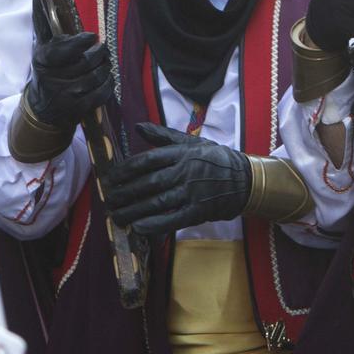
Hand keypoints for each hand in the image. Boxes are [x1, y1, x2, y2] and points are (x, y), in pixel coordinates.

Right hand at [24, 31, 113, 132]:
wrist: (42, 107)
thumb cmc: (45, 70)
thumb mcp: (40, 48)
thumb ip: (42, 22)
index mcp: (42, 60)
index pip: (64, 49)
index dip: (81, 42)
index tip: (92, 37)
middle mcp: (52, 78)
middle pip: (86, 62)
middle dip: (100, 53)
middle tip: (103, 49)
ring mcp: (65, 95)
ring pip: (95, 77)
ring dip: (106, 67)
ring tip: (106, 62)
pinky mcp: (77, 109)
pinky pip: (100, 94)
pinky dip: (108, 84)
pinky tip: (107, 78)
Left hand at [100, 124, 249, 236]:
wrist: (245, 179)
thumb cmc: (215, 159)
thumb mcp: (191, 142)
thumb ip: (163, 136)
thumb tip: (137, 126)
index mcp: (181, 153)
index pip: (147, 161)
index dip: (125, 170)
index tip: (111, 177)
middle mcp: (184, 172)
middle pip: (148, 183)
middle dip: (124, 192)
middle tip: (108, 199)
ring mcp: (191, 193)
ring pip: (157, 202)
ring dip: (133, 210)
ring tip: (116, 216)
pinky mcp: (198, 211)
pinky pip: (173, 219)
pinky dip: (154, 225)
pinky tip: (138, 227)